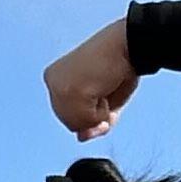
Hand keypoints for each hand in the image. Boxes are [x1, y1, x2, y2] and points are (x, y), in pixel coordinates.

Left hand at [43, 21, 134, 139]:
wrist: (128, 44)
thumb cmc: (119, 66)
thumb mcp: (104, 100)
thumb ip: (91, 121)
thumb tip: (81, 137)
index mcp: (56, 78)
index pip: (68, 116)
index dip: (89, 112)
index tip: (101, 89)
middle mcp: (52, 81)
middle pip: (71, 123)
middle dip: (92, 114)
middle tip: (105, 87)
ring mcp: (59, 87)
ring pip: (78, 125)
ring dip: (99, 112)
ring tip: (104, 84)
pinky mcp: (69, 92)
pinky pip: (88, 121)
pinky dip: (103, 110)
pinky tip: (104, 85)